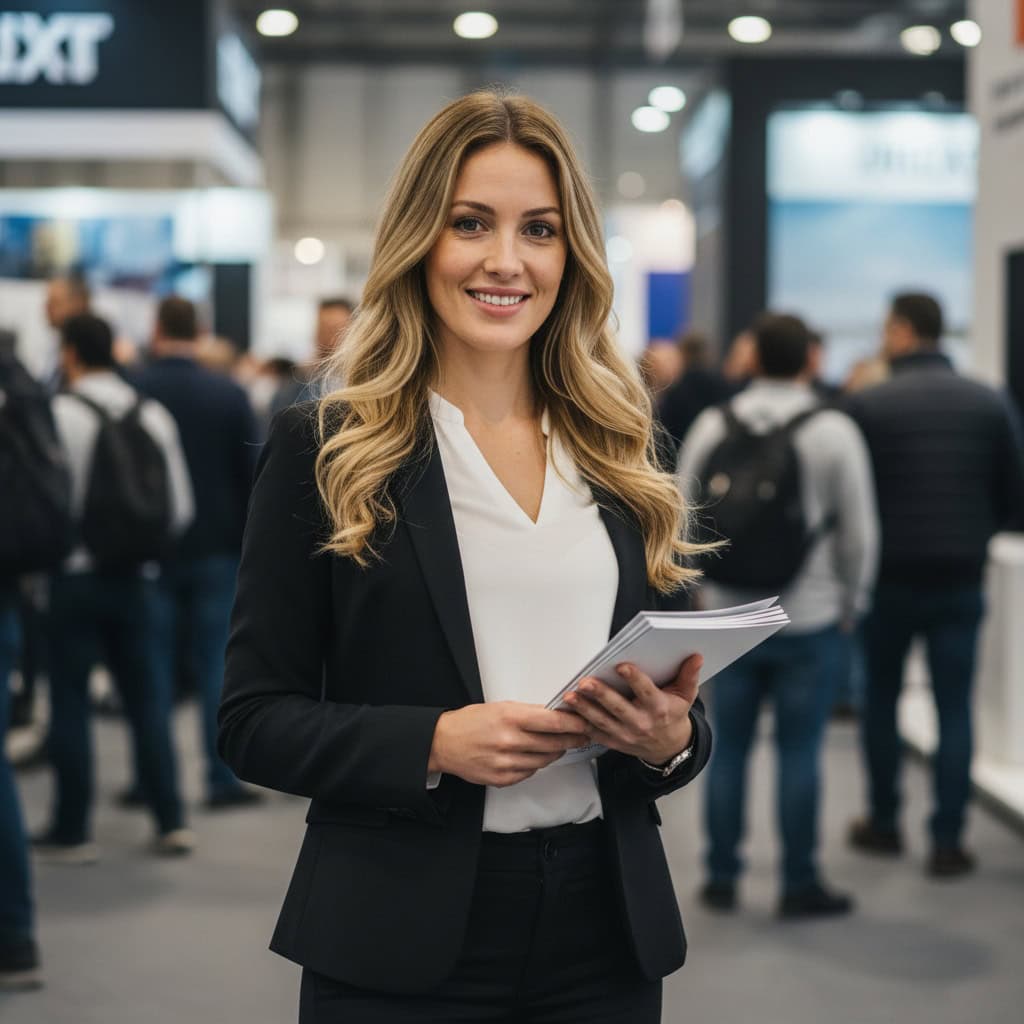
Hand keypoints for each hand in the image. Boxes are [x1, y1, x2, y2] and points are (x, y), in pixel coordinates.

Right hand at [428, 702, 591, 787]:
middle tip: (581, 736)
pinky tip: (531, 756)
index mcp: (511, 718)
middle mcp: (510, 741)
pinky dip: (535, 764)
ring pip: (545, 761)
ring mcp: (506, 763)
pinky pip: (530, 773)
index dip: (574, 724)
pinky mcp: (502, 779)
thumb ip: (529, 712)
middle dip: (571, 740)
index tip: (585, 723)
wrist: (444, 743)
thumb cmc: (471, 721)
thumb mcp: (501, 707)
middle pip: (554, 744)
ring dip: (554, 752)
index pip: (554, 722)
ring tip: (557, 745)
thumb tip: (556, 714)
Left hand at [562, 654, 702, 765]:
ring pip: (601, 721)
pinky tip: (568, 711)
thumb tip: (696, 657)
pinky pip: (593, 732)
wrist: (668, 747)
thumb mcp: (685, 696)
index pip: (645, 692)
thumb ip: (689, 676)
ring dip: (584, 708)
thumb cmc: (673, 716)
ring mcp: (625, 735)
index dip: (634, 679)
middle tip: (585, 682)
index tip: (621, 666)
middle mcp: (640, 723)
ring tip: (570, 696)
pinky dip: (579, 723)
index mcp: (658, 709)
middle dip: (601, 694)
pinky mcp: (613, 741)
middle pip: (618, 707)